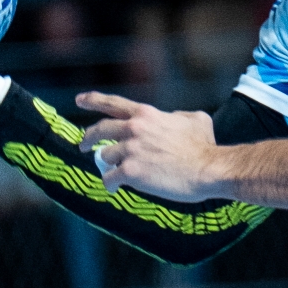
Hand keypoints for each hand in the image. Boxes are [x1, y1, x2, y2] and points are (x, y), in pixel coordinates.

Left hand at [77, 91, 220, 200]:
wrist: (209, 169)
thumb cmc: (205, 146)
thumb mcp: (195, 119)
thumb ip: (177, 116)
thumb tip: (172, 118)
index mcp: (146, 114)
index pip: (113, 103)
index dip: (93, 100)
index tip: (79, 100)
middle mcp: (133, 129)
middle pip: (99, 130)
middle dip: (88, 138)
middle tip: (84, 145)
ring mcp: (130, 150)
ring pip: (105, 156)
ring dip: (108, 164)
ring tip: (114, 173)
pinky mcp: (130, 172)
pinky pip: (109, 178)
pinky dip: (110, 184)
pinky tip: (114, 188)